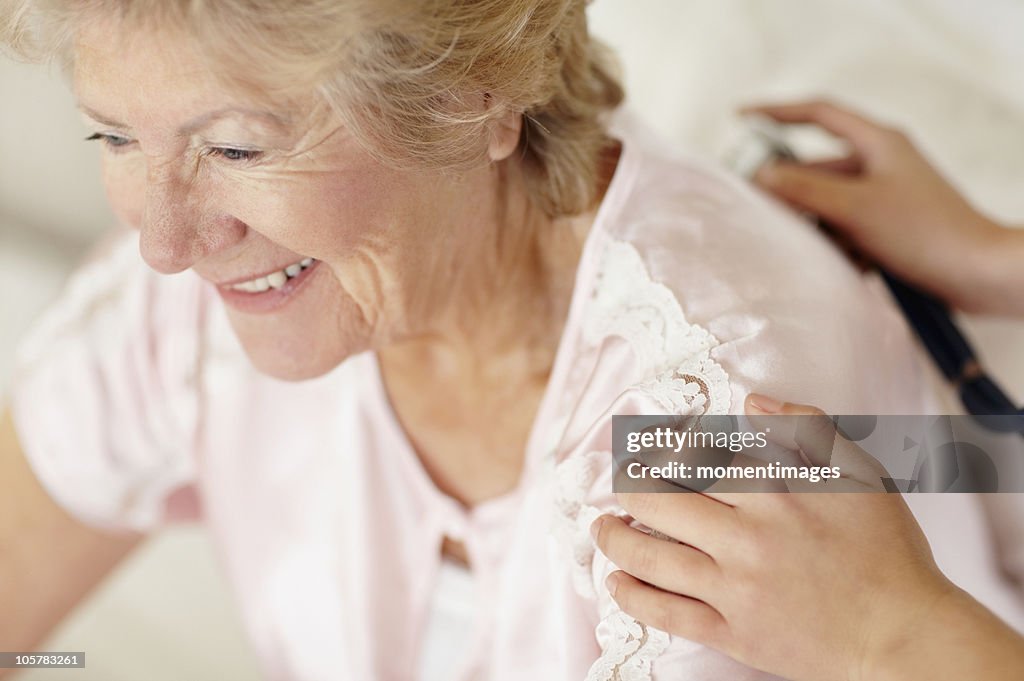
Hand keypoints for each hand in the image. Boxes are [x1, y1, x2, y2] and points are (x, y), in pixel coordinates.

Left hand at [591, 394, 956, 680]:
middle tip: (616, 482)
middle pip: (658, 501)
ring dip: (614, 538)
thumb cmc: (887, 553)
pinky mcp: (733, 632)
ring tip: (601, 528)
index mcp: (773, 493)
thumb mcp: (861, 474)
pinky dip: (633, 596)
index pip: (696, 457)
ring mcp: (735, 588)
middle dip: (626, 486)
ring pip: (651, 555)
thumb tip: (754, 399)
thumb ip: (808, 428)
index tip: (647, 445)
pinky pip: (668, 614)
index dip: (664, 447)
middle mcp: (745, 537)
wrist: (904, 637)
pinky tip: (616, 582)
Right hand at [745, 100, 1015, 314]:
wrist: (976, 272)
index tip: (742, 118)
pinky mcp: (891, 225)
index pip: (819, 114)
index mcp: (879, 142)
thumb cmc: (924, 232)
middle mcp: (882, 162)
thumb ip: (803, 188)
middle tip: (758, 205)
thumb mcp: (854, 207)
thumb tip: (762, 175)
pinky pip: (847, 226)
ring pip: (830, 201)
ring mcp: (887, 195)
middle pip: (819, 166)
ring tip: (802, 244)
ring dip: (814, 222)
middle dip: (791, 189)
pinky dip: (836, 242)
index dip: (777, 112)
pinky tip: (839, 262)